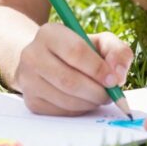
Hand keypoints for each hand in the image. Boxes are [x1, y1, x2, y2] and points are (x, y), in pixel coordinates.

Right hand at [15, 22, 132, 115]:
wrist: (47, 61)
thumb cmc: (79, 50)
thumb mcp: (100, 42)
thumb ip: (117, 51)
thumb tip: (118, 75)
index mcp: (49, 33)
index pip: (76, 52)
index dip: (98, 69)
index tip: (114, 80)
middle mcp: (32, 55)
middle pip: (69, 80)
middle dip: (97, 91)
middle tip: (111, 94)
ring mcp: (29, 80)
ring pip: (66, 100)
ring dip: (90, 103)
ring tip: (99, 96)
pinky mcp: (31, 101)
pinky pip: (61, 112)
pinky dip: (79, 110)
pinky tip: (84, 101)